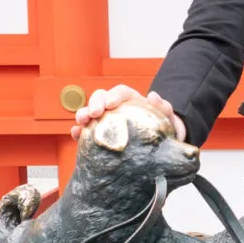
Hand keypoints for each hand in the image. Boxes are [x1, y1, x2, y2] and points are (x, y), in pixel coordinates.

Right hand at [70, 86, 185, 141]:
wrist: (163, 149)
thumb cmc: (164, 130)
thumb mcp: (168, 119)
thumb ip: (164, 108)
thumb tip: (153, 96)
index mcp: (133, 101)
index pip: (121, 92)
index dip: (113, 95)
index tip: (110, 103)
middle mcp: (117, 108)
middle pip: (101, 98)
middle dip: (95, 103)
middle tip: (94, 114)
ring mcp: (107, 121)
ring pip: (91, 112)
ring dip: (83, 114)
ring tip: (81, 121)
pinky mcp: (101, 135)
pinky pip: (87, 131)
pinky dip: (79, 131)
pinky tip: (76, 134)